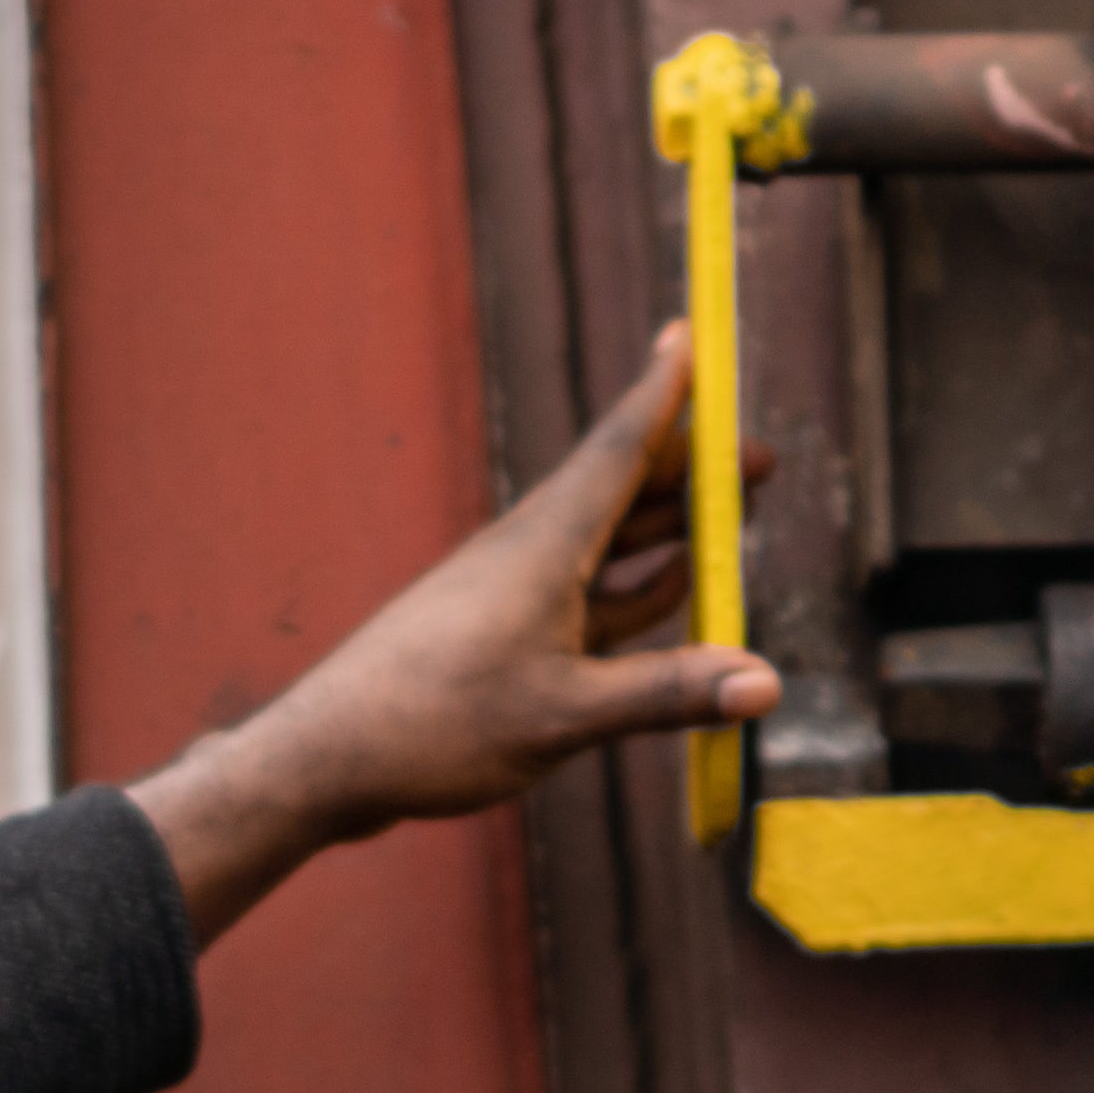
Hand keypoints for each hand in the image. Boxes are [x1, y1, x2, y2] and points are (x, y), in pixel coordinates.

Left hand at [129, 324, 780, 940]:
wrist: (325, 759)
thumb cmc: (434, 728)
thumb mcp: (563, 715)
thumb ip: (667, 694)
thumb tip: (767, 686)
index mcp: (545, 547)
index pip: (619, 448)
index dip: (662, 392)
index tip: (689, 333)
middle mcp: (529, 552)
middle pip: (623, 490)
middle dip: (694, 470)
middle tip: (761, 456)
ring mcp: (512, 592)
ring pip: (607, 542)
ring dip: (670, 527)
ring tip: (728, 511)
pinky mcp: (499, 632)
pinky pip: (586, 591)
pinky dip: (635, 585)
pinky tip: (668, 586)